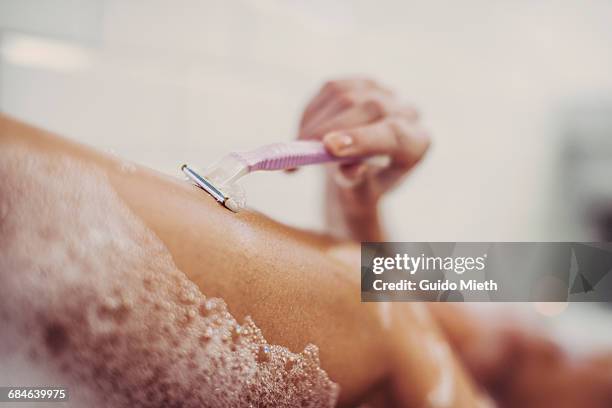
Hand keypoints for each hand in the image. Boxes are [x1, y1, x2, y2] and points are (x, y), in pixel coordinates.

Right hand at [298, 78, 429, 240]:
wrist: (361, 172)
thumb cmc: (362, 187)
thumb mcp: (359, 194)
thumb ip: (356, 182)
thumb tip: (351, 168)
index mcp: (416, 144)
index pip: (393, 135)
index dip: (361, 138)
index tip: (329, 147)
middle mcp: (407, 113)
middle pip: (369, 109)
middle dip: (327, 129)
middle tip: (297, 153)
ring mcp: (385, 92)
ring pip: (345, 95)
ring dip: (314, 123)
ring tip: (298, 150)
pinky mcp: (362, 82)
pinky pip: (331, 88)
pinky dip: (311, 112)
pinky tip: (304, 134)